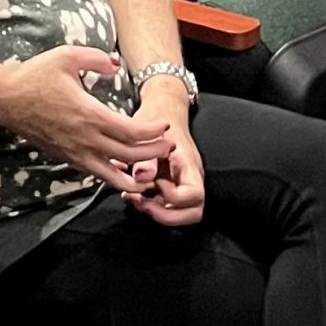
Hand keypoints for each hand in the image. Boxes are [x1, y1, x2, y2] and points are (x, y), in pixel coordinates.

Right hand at [0, 47, 174, 193]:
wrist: (5, 99)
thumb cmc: (34, 76)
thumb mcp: (66, 56)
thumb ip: (96, 59)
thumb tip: (116, 65)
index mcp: (89, 114)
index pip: (132, 131)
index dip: (153, 131)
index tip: (165, 126)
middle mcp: (85, 138)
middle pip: (129, 155)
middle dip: (153, 152)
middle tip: (168, 146)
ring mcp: (75, 151)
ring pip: (113, 173)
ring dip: (136, 173)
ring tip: (152, 171)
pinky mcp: (67, 157)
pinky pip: (96, 173)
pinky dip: (114, 177)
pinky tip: (123, 173)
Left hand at [122, 87, 205, 227]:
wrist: (161, 111)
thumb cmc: (157, 120)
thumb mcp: (150, 133)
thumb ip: (147, 157)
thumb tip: (142, 176)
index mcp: (189, 167)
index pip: (194, 196)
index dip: (174, 198)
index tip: (155, 184)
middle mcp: (188, 180)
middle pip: (192, 213)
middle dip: (165, 215)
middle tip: (142, 203)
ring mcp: (180, 185)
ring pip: (179, 213)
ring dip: (155, 212)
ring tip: (134, 199)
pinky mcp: (168, 187)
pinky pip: (164, 205)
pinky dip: (147, 204)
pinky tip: (131, 193)